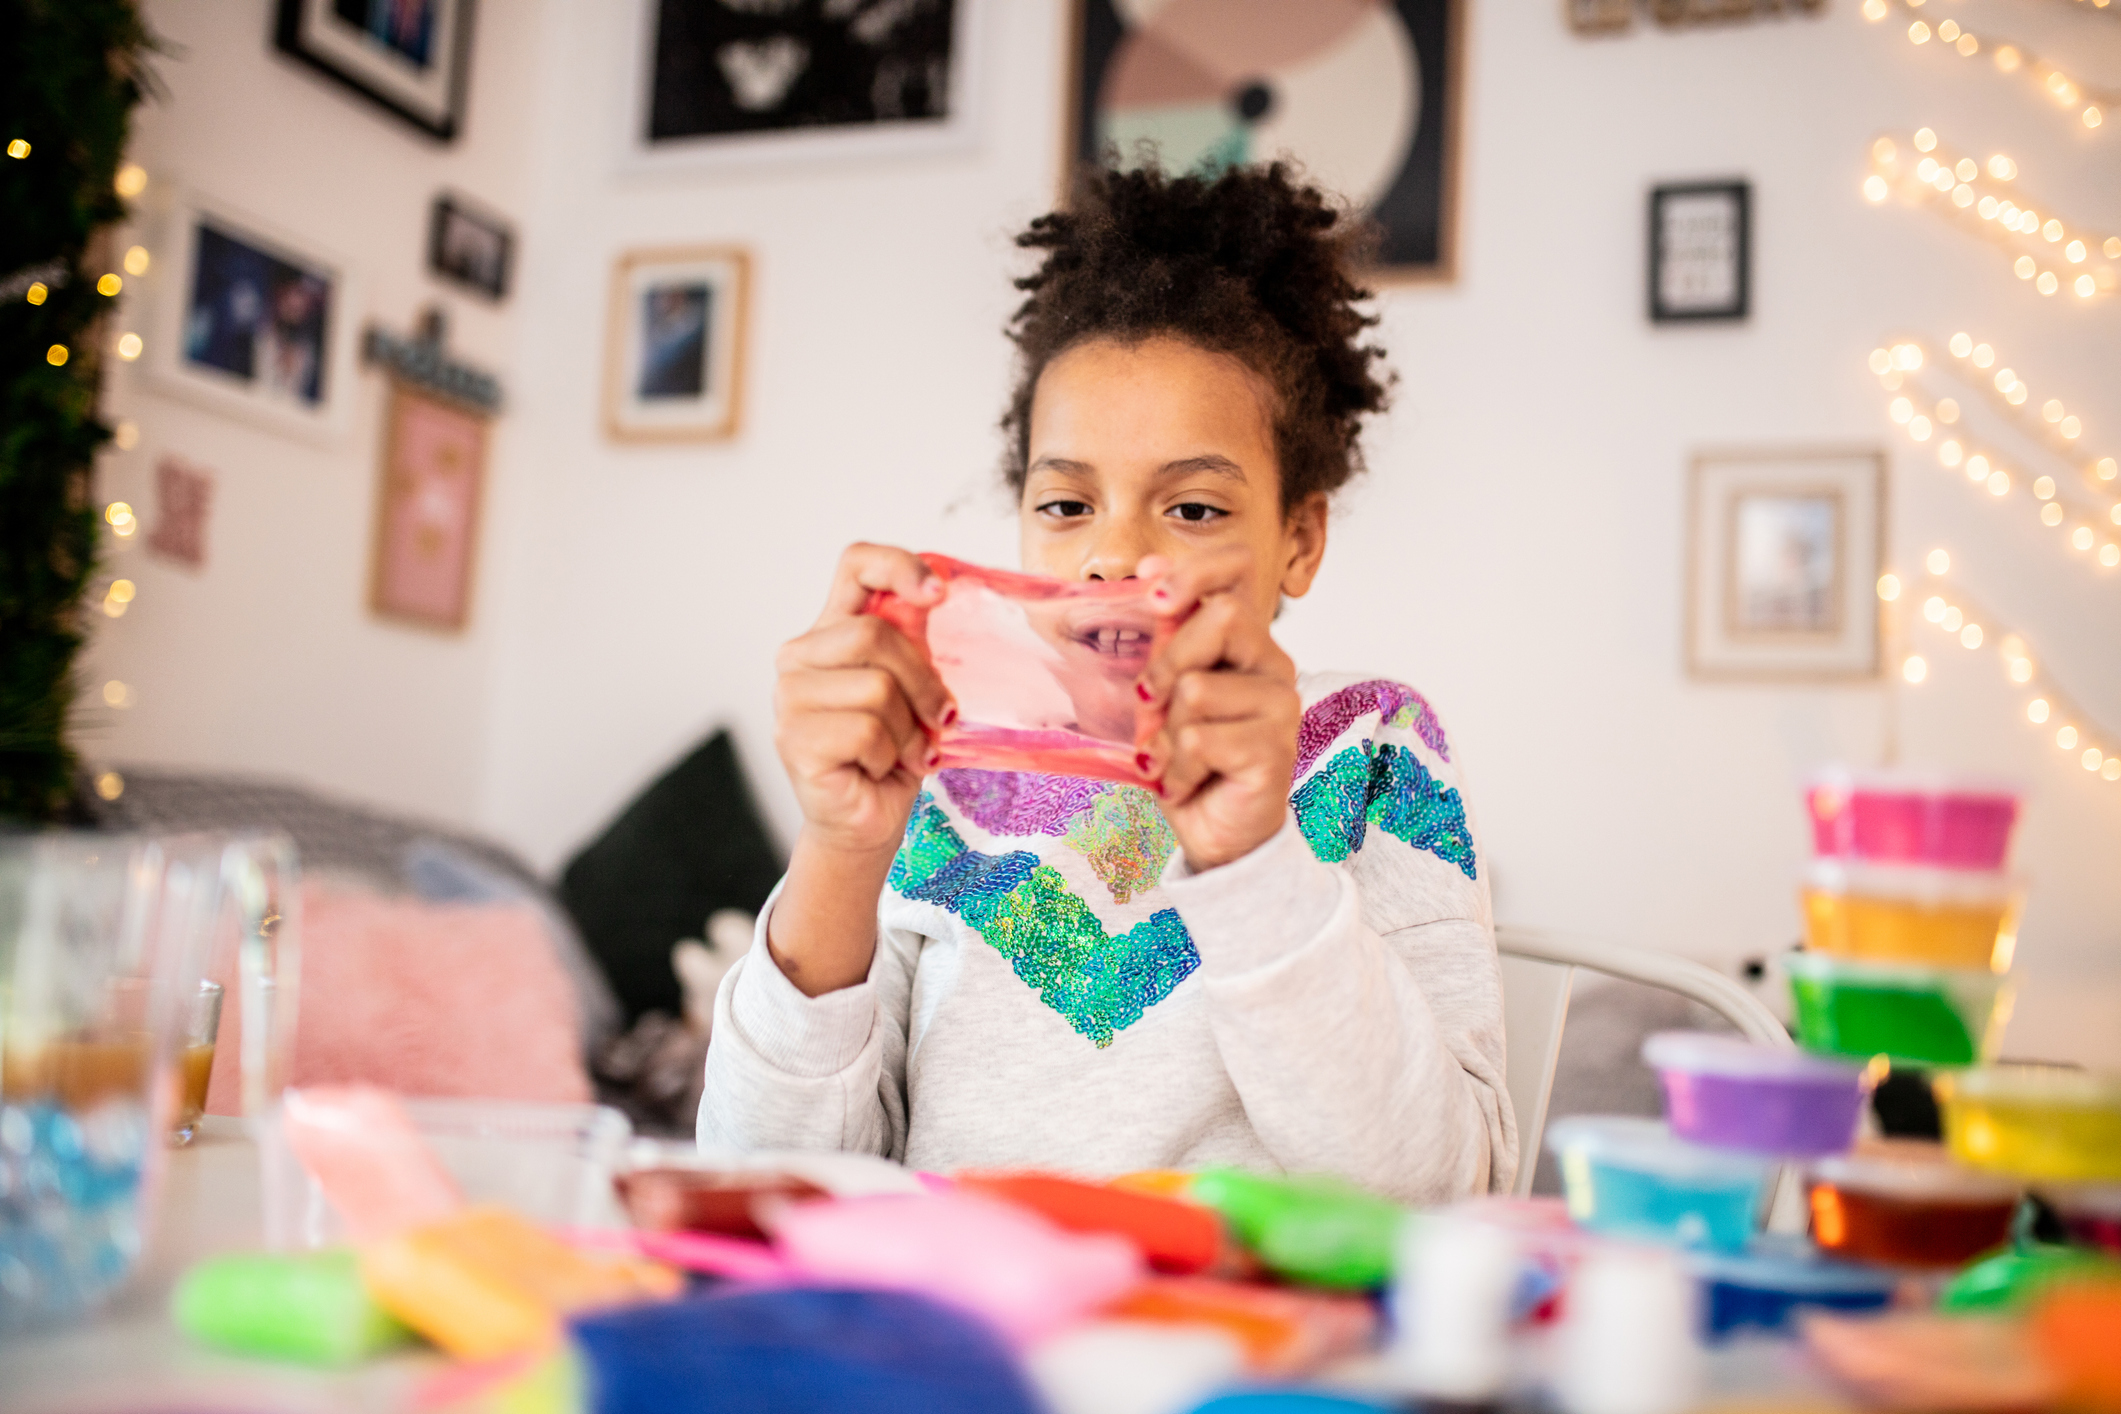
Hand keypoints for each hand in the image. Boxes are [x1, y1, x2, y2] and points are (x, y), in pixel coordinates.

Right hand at [774, 544, 952, 858]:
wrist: (867, 820)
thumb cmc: (891, 753)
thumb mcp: (913, 686)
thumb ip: (914, 640)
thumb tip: (937, 591)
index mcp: (831, 631)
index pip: (857, 565)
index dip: (899, 565)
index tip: (939, 593)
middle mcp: (799, 656)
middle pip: (875, 635)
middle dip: (922, 682)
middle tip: (938, 719)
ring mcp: (789, 697)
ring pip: (877, 688)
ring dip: (909, 730)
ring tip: (903, 752)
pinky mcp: (793, 739)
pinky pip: (867, 732)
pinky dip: (892, 756)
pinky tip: (881, 769)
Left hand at [1133, 548, 1300, 871]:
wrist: (1217, 834)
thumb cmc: (1189, 760)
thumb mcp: (1163, 691)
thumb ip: (1164, 635)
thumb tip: (1151, 564)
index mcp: (1244, 640)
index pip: (1238, 569)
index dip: (1196, 570)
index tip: (1154, 598)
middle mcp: (1271, 664)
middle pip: (1222, 617)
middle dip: (1166, 663)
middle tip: (1149, 704)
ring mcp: (1279, 705)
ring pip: (1197, 688)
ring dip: (1166, 733)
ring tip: (1174, 758)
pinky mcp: (1274, 749)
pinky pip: (1200, 740)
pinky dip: (1177, 768)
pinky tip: (1187, 783)